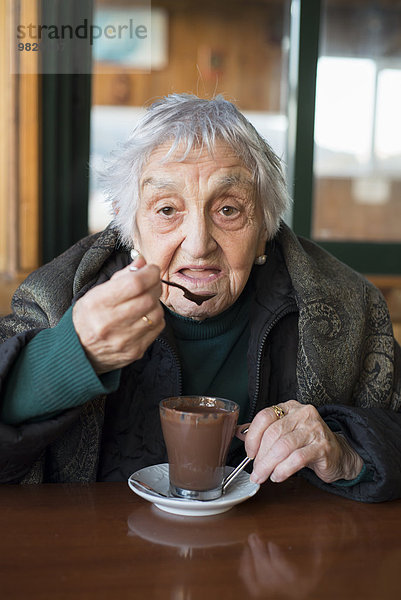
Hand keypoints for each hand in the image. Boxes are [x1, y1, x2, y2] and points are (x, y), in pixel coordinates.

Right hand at [72, 255, 164, 373]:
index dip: (149, 273)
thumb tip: (142, 262)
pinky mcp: (135, 351)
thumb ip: (121, 276)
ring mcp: (124, 340)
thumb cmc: (88, 318)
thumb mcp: (95, 293)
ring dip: (156, 302)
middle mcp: (110, 323)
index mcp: (97, 303)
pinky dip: (156, 316)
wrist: (80, 352)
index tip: (151, 269)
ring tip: (146, 299)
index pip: (134, 284)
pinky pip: (158, 327)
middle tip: (151, 282)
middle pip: (148, 298)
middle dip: (155, 285)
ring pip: (156, 313)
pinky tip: (146, 314)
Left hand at [237, 400, 362, 484]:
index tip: (249, 453)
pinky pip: (297, 458)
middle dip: (260, 456)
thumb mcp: (285, 433)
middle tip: (256, 471)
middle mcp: (303, 414)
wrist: (338, 454)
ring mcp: (314, 429)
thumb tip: (239, 432)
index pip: (265, 416)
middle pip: (273, 433)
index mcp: (290, 407)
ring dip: (269, 465)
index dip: (253, 436)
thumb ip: (263, 432)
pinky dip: (283, 470)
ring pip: (283, 447)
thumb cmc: (307, 443)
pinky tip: (278, 476)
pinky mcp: (323, 446)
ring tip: (264, 476)